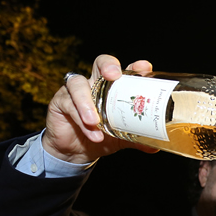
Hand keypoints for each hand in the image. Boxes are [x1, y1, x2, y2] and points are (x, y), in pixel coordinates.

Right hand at [41, 55, 158, 163]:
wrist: (76, 152)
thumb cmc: (99, 137)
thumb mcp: (121, 138)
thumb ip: (136, 139)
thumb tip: (155, 148)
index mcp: (112, 89)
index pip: (124, 71)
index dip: (134, 67)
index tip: (144, 68)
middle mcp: (94, 84)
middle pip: (100, 63)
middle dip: (108, 65)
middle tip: (113, 76)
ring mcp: (76, 91)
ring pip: (78, 84)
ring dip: (87, 102)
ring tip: (95, 120)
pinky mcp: (60, 102)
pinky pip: (70, 106)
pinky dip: (81, 120)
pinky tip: (92, 133)